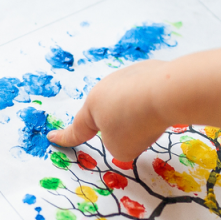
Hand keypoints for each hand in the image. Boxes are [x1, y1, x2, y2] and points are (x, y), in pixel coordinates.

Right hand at [47, 60, 170, 160]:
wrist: (168, 92)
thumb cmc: (136, 124)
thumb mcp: (120, 149)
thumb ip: (118, 145)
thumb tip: (132, 129)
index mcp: (93, 106)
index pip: (77, 129)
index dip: (65, 138)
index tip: (52, 137)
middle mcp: (107, 87)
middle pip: (109, 115)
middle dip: (120, 126)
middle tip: (136, 134)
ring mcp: (129, 76)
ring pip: (132, 104)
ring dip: (140, 115)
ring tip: (153, 119)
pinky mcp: (152, 71)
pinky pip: (150, 95)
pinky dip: (156, 105)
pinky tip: (165, 106)